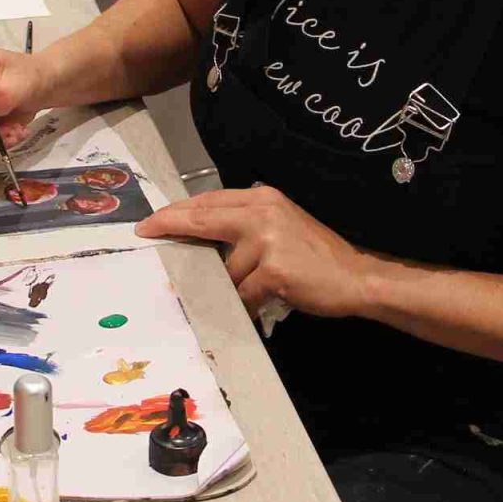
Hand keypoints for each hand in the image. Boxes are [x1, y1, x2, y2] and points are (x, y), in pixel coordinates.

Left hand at [137, 186, 375, 319]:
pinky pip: (243, 292)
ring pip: (225, 269)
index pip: (209, 200)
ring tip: (261, 289)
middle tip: (146, 231)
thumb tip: (203, 240)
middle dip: (172, 227)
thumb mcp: (281, 227)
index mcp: (263, 198)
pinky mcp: (272, 269)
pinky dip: (249, 303)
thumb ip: (246, 226)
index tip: (152, 220)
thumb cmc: (317, 257)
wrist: (356, 277)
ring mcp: (267, 240)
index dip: (178, 210)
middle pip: (203, 219)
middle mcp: (263, 212)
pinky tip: (266, 302)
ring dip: (235, 286)